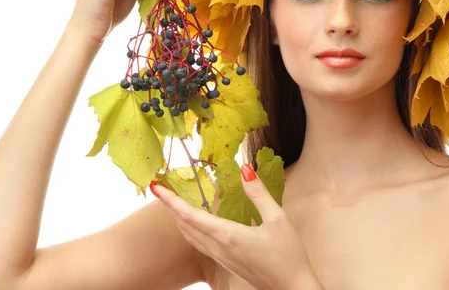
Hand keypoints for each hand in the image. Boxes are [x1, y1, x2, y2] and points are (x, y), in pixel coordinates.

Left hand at [151, 164, 320, 289]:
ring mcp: (221, 257)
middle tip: (161, 189)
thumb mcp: (278, 219)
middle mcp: (219, 248)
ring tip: (173, 202)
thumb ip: (259, 194)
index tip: (157, 187)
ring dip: (179, 218)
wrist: (291, 289)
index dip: (171, 201)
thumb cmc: (288, 255)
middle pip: (185, 226)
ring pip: (190, 236)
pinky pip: (200, 243)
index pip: (190, 216)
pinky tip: (197, 221)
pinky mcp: (226, 262)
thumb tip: (245, 170)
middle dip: (171, 207)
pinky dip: (191, 228)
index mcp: (228, 236)